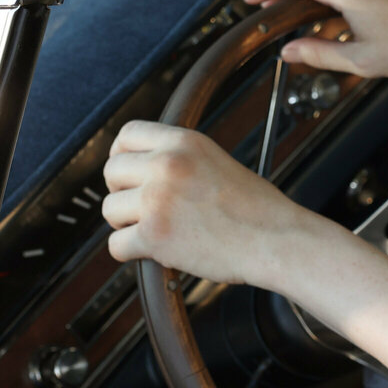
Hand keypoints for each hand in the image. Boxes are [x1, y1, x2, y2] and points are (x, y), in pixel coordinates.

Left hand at [103, 120, 328, 287]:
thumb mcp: (216, 161)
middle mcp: (166, 165)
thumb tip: (138, 170)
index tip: (128, 173)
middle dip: (122, 192)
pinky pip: (117, 246)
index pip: (127, 135)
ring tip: (159, 229)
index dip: (122, 155)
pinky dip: (133, 253)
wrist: (277, 240)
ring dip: (128, 224)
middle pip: (111, 172)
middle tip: (144, 208)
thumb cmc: (256, 208)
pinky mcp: (154, 235)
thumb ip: (178, 160)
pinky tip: (158, 251)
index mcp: (183, 142)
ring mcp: (157, 200)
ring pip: (110, 210)